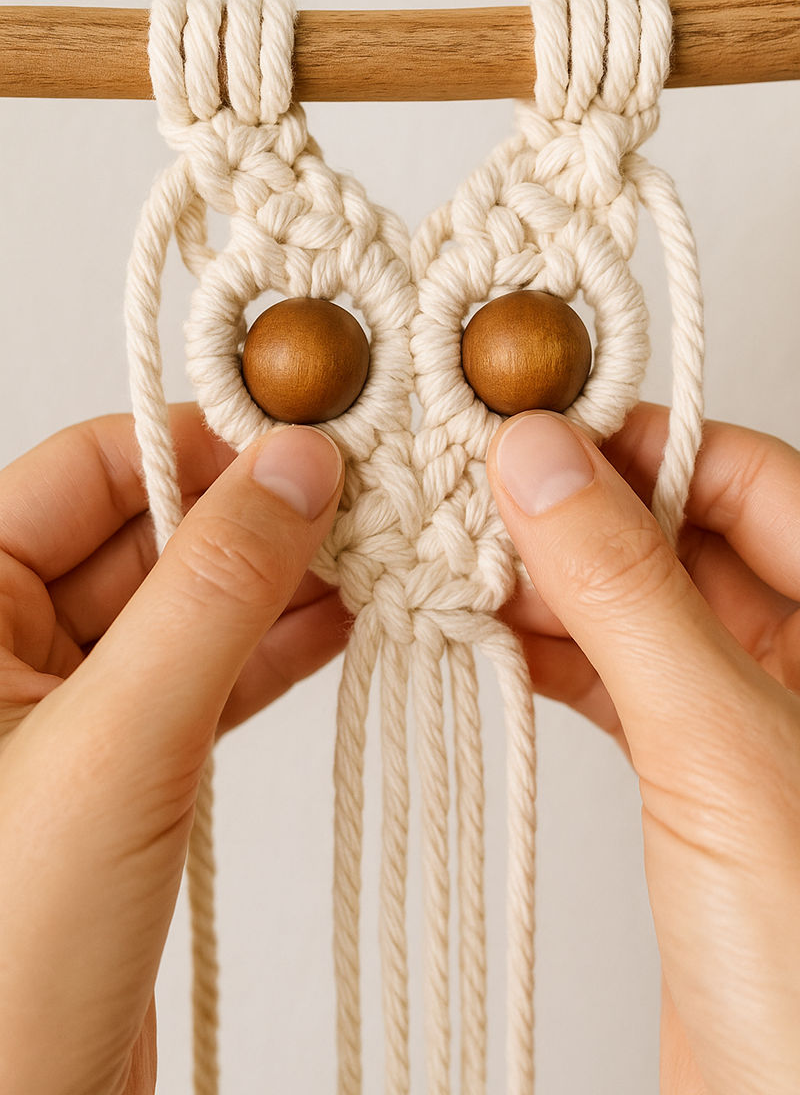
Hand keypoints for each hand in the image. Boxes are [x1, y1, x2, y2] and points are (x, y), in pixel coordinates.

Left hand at [0, 405, 346, 1094]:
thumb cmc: (5, 963)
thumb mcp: (115, 746)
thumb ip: (209, 594)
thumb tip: (294, 467)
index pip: (89, 471)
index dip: (199, 447)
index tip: (308, 441)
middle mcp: (1, 647)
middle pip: (147, 531)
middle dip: (258, 516)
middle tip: (366, 500)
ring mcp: (68, 709)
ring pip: (187, 604)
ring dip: (281, 581)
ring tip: (377, 555)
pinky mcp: (126, 768)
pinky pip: (205, 675)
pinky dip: (276, 648)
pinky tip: (346, 621)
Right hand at [487, 403, 799, 1094]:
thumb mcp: (723, 745)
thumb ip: (631, 593)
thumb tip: (542, 464)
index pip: (741, 473)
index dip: (633, 444)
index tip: (525, 434)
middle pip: (678, 534)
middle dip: (570, 513)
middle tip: (467, 498)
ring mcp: (747, 719)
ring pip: (635, 607)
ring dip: (544, 584)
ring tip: (455, 563)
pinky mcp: (692, 779)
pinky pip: (613, 680)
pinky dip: (545, 653)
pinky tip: (485, 634)